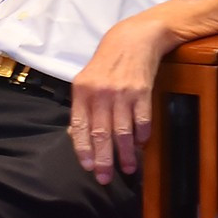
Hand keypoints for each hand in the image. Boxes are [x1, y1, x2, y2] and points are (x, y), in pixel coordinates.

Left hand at [68, 21, 168, 182]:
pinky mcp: (142, 91)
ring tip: (128, 168)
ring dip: (126, 153)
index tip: (87, 167)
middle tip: (105, 178)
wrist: (132, 40)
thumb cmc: (106, 64)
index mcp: (81, 92)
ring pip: (122, 131)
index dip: (83, 149)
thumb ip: (82, 108)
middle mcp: (99, 93)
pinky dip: (142, 136)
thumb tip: (76, 135)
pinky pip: (142, 120)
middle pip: (101, 133)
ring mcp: (121, 93)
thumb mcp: (86, 81)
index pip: (80, 126)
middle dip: (103, 159)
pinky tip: (141, 146)